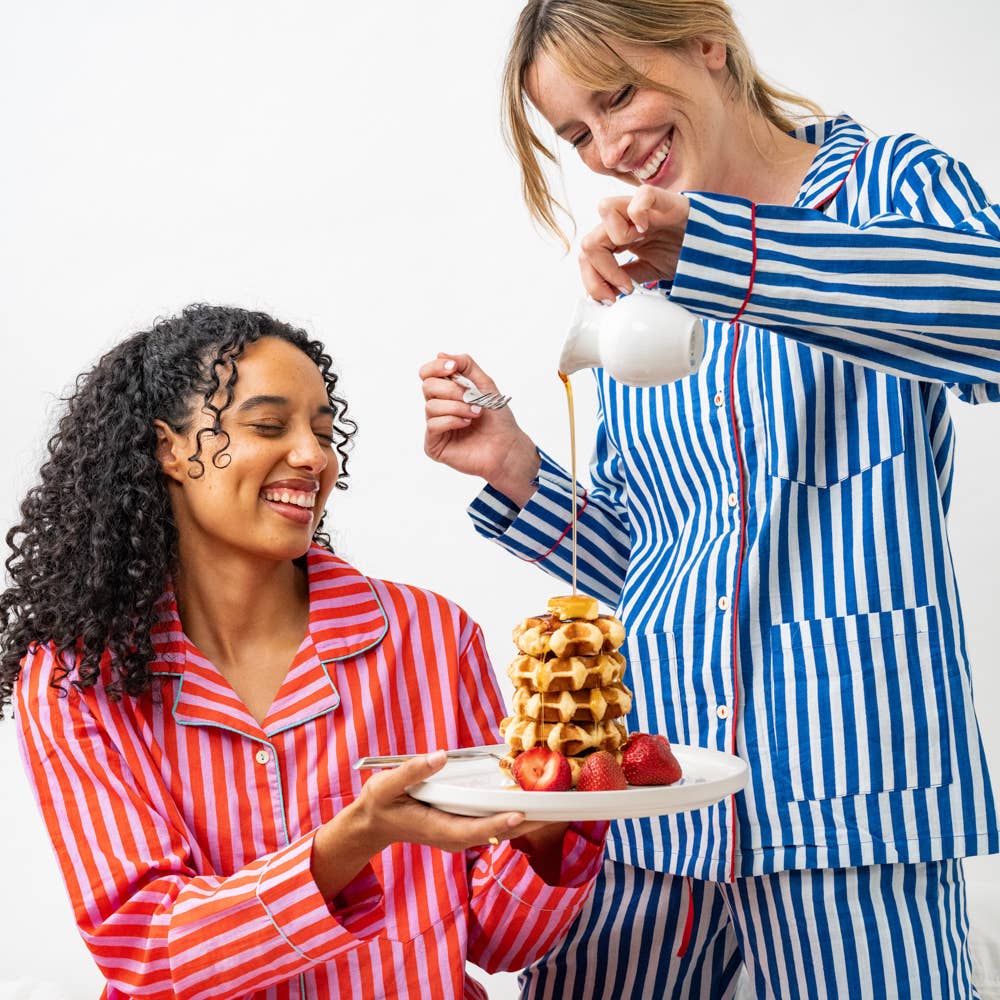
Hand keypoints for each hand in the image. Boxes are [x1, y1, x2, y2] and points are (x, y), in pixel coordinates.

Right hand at [312, 751, 550, 899]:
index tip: (519, 814)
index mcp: (436, 828)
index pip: (471, 829)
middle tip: (555, 808)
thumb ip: (412, 771)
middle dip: (524, 823)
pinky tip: (531, 801)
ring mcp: (459, 834)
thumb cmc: (380, 804)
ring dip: (525, 820)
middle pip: (494, 832)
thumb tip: (438, 756)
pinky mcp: (463, 827)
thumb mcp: (387, 785)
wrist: (374, 824)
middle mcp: (453, 837)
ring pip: (498, 830)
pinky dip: (513, 814)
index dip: (496, 823)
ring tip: (554, 805)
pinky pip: (492, 823)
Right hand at [419, 353, 540, 505]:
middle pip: (427, 387)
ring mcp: (435, 427)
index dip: (436, 367)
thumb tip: (441, 354)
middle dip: (452, 390)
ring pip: (431, 406)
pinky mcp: (433, 445)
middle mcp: (438, 408)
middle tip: (472, 397)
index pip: (427, 374)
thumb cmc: (497, 420)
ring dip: (457, 407)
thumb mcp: (484, 385)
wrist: (507, 447)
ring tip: (475, 413)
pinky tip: (466, 424)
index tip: (453, 367)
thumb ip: (466, 365)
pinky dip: (452, 421)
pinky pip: (433, 425)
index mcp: (447, 393)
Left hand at [579, 187, 689, 301]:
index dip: (593, 280)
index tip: (612, 299)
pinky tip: (645, 231)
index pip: (587, 255)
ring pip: (604, 208)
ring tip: (634, 254)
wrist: (717, 250)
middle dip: (599, 273)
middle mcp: (626, 221)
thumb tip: (606, 292)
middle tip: (622, 289)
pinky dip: (638, 212)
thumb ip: (627, 275)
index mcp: (620, 237)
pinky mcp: (666, 200)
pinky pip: (641, 196)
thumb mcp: (650, 271)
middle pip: (588, 239)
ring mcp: (644, 209)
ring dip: (613, 239)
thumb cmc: (685, 254)